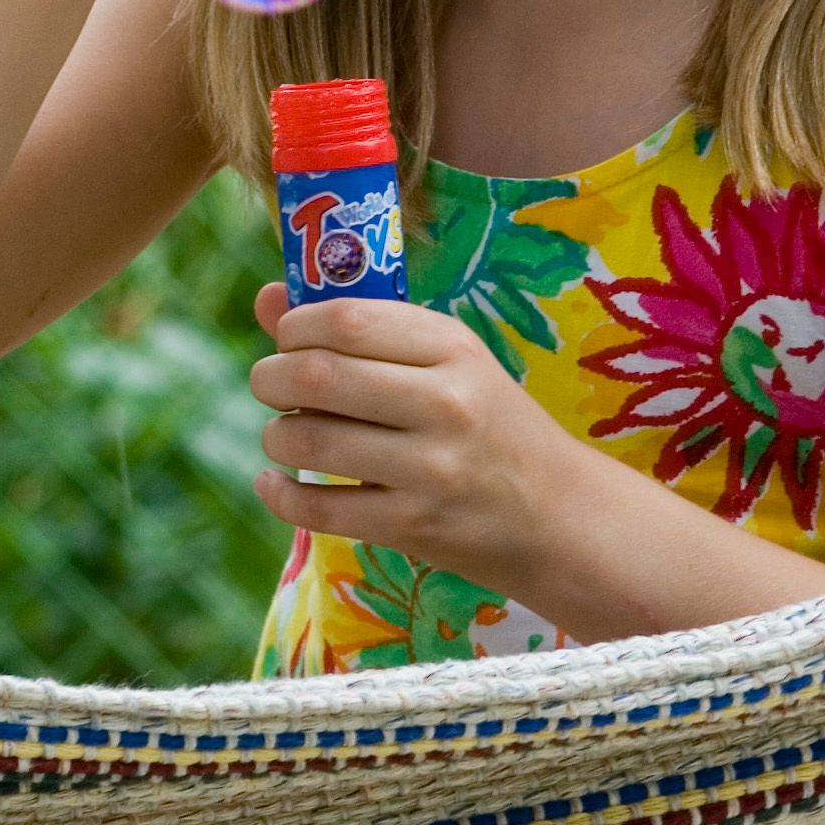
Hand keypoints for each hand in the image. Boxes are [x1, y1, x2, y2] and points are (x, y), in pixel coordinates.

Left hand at [248, 288, 604, 591]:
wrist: (559, 517)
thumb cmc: (489, 426)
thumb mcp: (444, 362)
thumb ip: (357, 328)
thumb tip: (265, 297)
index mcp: (454, 347)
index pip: (346, 319)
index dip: (294, 326)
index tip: (287, 339)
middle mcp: (446, 403)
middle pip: (317, 376)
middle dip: (270, 378)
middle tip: (270, 386)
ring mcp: (432, 470)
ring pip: (309, 443)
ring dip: (276, 436)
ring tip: (284, 435)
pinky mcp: (415, 527)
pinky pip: (318, 509)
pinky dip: (279, 494)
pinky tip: (274, 482)